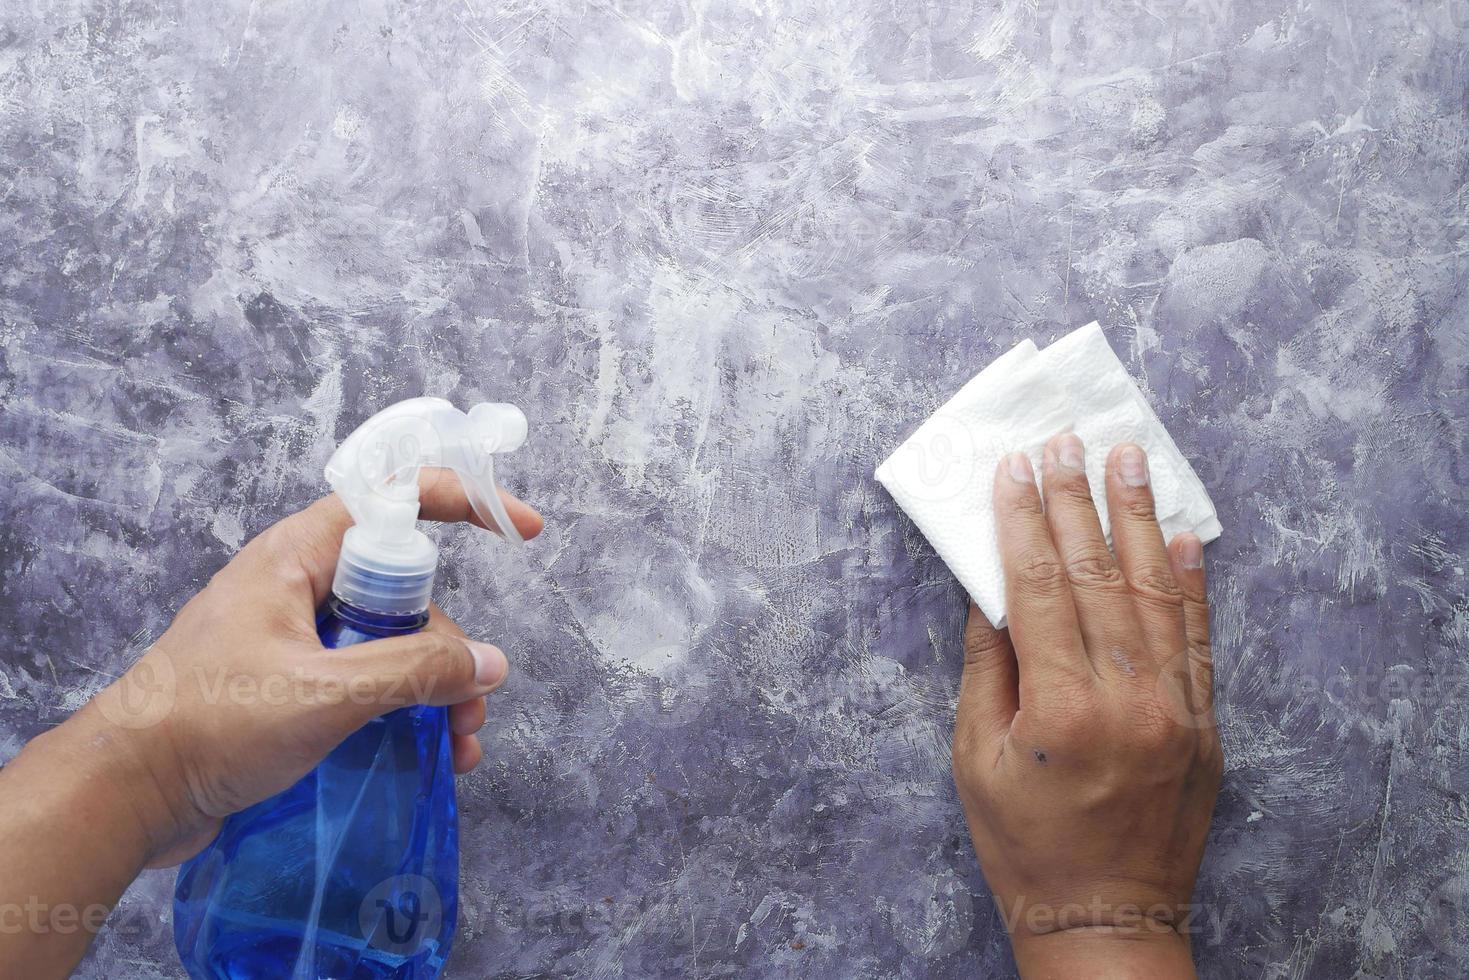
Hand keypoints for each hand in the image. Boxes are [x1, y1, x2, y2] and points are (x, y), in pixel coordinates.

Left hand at [0, 470, 540, 975]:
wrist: (126, 794)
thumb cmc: (209, 724)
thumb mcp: (326, 693)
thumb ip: (415, 672)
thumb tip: (489, 664)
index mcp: (297, 557)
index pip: (394, 499)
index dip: (463, 502)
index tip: (522, 529)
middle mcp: (299, 587)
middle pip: (405, 591)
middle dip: (452, 647)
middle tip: (472, 707)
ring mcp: (294, 640)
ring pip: (391, 644)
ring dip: (434, 692)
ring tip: (457, 749)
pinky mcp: (290, 688)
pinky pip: (365, 682)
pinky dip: (403, 712)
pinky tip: (428, 756)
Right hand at [951, 436, 1221, 978]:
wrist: (1105, 917)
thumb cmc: (1024, 842)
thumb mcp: (975, 757)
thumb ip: (988, 667)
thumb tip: (989, 589)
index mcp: (1059, 707)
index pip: (1037, 586)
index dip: (1023, 519)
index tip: (1015, 465)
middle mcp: (1126, 697)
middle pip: (1097, 575)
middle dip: (1076, 500)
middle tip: (1065, 441)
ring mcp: (1175, 708)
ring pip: (1157, 592)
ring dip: (1140, 518)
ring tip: (1130, 458)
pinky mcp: (1205, 723)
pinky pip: (1201, 637)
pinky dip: (1194, 582)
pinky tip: (1186, 534)